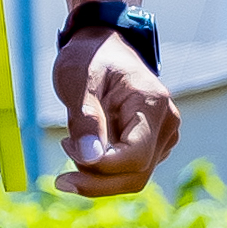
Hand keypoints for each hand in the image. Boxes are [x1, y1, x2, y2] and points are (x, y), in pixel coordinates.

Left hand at [51, 26, 180, 198]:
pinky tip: (85, 143)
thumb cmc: (89, 58)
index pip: (135, 156)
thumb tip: (91, 157)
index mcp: (152, 103)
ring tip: (72, 140)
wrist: (101, 47)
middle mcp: (166, 123)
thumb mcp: (78, 81)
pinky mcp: (152, 146)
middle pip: (137, 175)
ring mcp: (162, 136)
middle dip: (96, 180)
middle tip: (60, 176)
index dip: (101, 167)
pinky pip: (128, 171)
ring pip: (131, 178)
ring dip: (96, 173)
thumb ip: (85, 118)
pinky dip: (101, 168)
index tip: (66, 150)